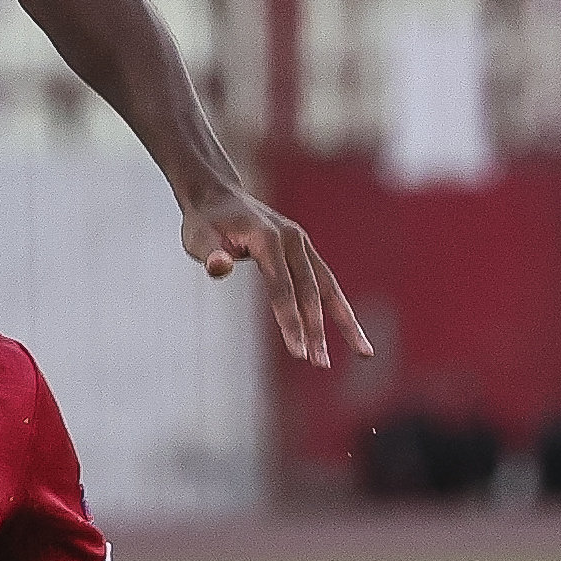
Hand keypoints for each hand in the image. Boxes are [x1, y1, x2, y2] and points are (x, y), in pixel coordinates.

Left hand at [180, 189, 369, 369]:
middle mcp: (293, 240)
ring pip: (328, 288)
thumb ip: (210, 254)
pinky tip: (349, 331)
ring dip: (343, 322)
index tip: (297, 353)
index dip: (290, 321)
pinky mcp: (305, 251)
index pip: (282, 288)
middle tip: (320, 364)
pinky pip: (325, 283)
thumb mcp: (197, 237)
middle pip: (310, 291)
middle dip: (317, 330)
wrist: (218, 196)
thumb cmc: (205, 222)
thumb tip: (219, 267)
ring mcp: (303, 244)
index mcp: (269, 238)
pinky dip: (337, 307)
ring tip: (363, 353)